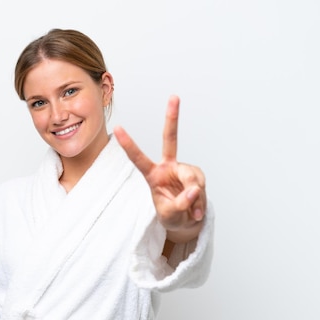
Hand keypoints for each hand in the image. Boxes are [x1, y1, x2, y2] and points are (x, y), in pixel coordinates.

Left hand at [114, 95, 205, 242]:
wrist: (187, 221)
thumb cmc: (171, 215)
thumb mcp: (169, 215)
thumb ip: (179, 203)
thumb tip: (194, 190)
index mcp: (153, 174)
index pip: (138, 158)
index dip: (128, 144)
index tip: (118, 128)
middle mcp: (168, 167)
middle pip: (171, 139)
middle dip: (173, 118)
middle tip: (174, 97)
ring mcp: (184, 169)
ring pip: (192, 179)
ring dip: (194, 199)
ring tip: (191, 211)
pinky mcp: (197, 175)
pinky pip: (201, 187)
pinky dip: (200, 202)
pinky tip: (196, 208)